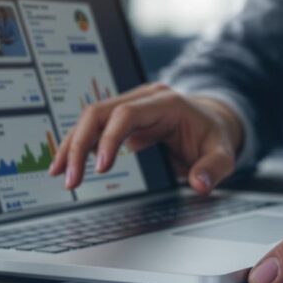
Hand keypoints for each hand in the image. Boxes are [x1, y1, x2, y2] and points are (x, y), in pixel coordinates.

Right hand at [48, 83, 242, 193]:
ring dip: (71, 145)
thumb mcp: (223, 152)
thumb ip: (214, 168)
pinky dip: (77, 144)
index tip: (100, 168)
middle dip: (79, 145)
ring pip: (90, 117)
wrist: (211, 120)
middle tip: (71, 179)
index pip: (127, 113)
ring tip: (59, 173)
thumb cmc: (213, 136)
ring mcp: (130, 104)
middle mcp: (143, 98)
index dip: (110, 138)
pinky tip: (65, 163)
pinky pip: (93, 126)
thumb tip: (198, 183)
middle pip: (99, 112)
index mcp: (166, 102)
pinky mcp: (121, 116)